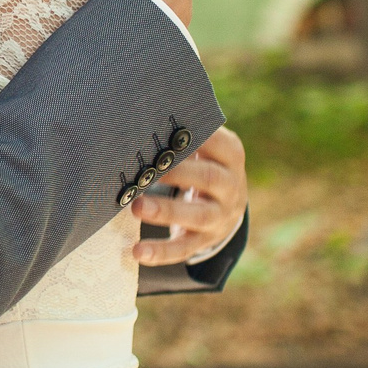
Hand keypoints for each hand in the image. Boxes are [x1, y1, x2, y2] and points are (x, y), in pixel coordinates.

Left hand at [131, 125, 246, 267]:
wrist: (227, 205)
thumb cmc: (203, 164)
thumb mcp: (205, 147)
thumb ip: (187, 133)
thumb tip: (147, 115)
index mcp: (230, 155)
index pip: (218, 143)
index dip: (196, 139)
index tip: (165, 133)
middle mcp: (231, 186)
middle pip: (209, 179)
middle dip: (178, 174)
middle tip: (147, 171)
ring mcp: (220, 216)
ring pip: (197, 216)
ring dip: (166, 212)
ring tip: (136, 207)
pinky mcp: (205, 240)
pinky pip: (184, 248)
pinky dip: (161, 252)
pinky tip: (138, 252)